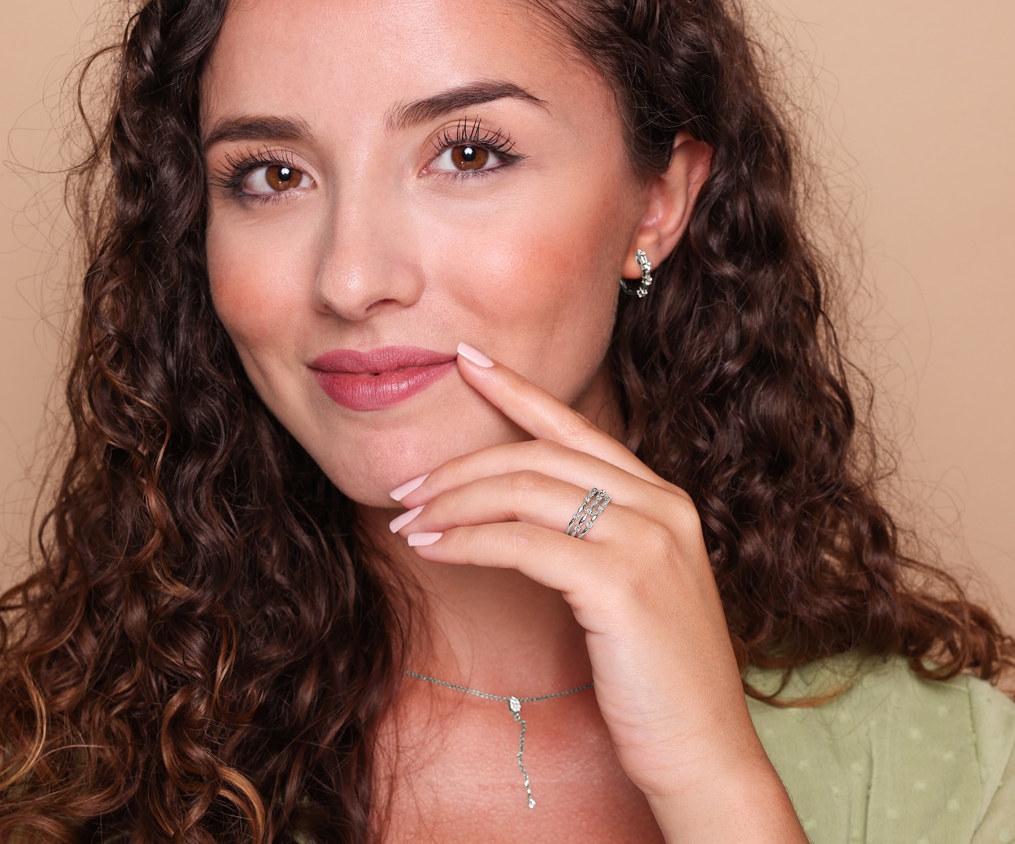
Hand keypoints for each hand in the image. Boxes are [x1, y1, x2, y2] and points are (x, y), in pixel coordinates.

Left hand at [389, 343, 805, 842]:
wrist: (706, 753)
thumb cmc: (656, 675)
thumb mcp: (633, 584)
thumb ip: (596, 533)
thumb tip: (515, 506)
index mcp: (663, 498)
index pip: (577, 427)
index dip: (518, 388)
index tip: (468, 361)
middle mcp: (660, 505)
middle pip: (540, 456)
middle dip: (463, 465)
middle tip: (408, 487)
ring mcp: (646, 540)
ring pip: (526, 491)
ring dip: (454, 502)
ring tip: (408, 520)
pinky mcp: (621, 584)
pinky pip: (522, 543)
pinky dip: (467, 540)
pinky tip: (433, 548)